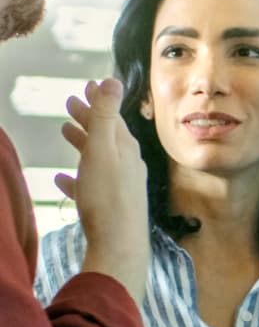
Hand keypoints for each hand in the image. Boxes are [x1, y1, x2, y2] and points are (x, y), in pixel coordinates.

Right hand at [58, 78, 149, 302]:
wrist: (120, 246)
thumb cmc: (108, 198)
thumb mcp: (103, 149)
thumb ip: (106, 116)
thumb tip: (114, 80)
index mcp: (126, 149)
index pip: (112, 118)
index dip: (99, 101)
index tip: (86, 86)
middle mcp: (128, 166)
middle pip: (107, 136)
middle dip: (90, 118)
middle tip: (71, 103)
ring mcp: (121, 187)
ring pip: (100, 159)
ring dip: (83, 143)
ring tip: (66, 131)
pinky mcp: (111, 209)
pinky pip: (92, 187)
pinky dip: (78, 178)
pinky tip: (62, 180)